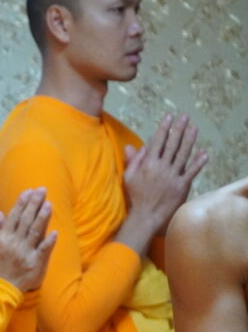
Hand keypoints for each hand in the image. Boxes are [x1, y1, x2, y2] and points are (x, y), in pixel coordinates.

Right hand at [0, 188, 56, 291]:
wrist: (0, 289)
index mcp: (3, 238)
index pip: (13, 217)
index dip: (21, 203)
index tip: (28, 191)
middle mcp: (15, 243)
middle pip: (26, 220)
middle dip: (34, 204)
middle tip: (42, 190)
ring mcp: (26, 253)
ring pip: (35, 231)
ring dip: (43, 217)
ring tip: (49, 204)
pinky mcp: (35, 263)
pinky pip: (43, 250)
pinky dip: (49, 241)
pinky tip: (55, 232)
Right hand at [122, 113, 208, 239]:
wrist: (146, 215)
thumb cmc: (135, 196)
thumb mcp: (128, 177)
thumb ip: (133, 160)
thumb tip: (133, 146)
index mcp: (148, 164)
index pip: (157, 142)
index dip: (164, 128)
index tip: (169, 117)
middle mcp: (162, 167)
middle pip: (172, 144)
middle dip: (179, 129)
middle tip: (185, 116)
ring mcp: (173, 176)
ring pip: (183, 154)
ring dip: (190, 140)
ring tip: (194, 128)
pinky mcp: (182, 185)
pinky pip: (192, 171)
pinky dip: (198, 162)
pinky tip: (204, 153)